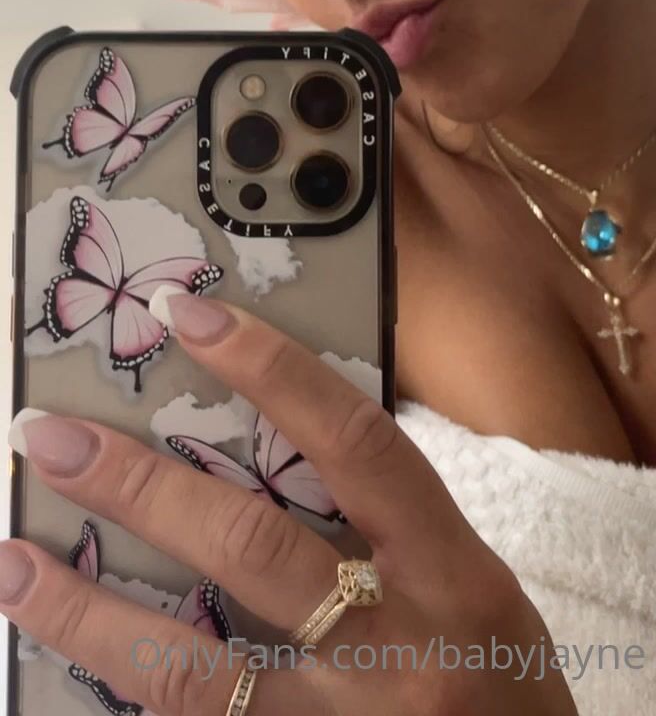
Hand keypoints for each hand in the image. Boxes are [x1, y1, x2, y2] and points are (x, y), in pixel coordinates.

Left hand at [3, 292, 577, 713]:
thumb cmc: (505, 690)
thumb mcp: (473, 588)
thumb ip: (390, 523)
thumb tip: (272, 435)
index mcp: (454, 577)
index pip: (356, 445)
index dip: (272, 371)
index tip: (190, 316)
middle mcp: (398, 652)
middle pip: (253, 550)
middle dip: (141, 489)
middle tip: (51, 439)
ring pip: (193, 674)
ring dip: (90, 616)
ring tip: (14, 566)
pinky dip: (126, 693)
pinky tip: (63, 666)